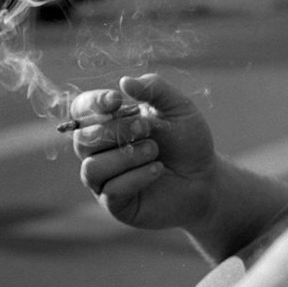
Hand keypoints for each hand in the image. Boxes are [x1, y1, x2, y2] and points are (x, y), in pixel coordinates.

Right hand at [71, 74, 217, 230]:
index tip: (117, 100)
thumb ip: (154, 89)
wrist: (206, 178)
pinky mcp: (116, 204)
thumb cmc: (188, 141)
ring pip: (92, 167)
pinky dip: (135, 177)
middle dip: (115, 130)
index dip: (93, 103)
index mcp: (109, 123)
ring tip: (154, 151)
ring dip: (125, 156)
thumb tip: (125, 82)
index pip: (81, 109)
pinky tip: (158, 169)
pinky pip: (111, 191)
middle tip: (145, 127)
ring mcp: (105, 179)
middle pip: (82, 138)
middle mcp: (100, 151)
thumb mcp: (178, 107)